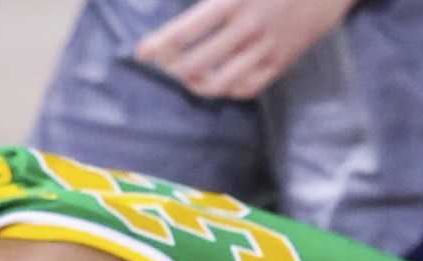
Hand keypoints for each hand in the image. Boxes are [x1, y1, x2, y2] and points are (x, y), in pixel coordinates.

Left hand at [135, 0, 354, 100]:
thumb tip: (190, 12)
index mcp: (234, 0)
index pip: (186, 31)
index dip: (160, 46)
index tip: (142, 53)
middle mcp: (248, 28)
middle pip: (197, 64)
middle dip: (173, 69)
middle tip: (162, 66)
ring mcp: (266, 49)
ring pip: (220, 83)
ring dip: (196, 85)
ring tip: (185, 78)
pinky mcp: (281, 62)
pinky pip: (246, 89)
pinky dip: (225, 90)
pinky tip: (214, 82)